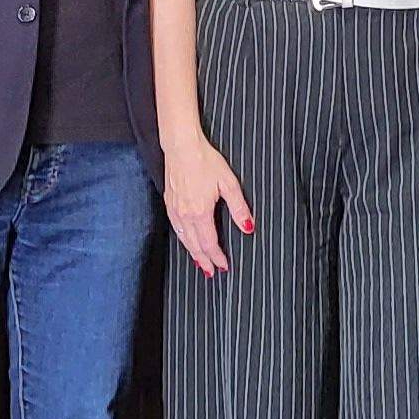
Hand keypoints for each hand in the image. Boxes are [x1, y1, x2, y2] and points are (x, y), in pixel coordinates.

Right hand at [161, 139, 253, 275]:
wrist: (182, 146)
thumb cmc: (205, 161)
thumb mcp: (228, 183)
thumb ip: (239, 208)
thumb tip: (249, 227)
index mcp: (200, 212)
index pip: (209, 243)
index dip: (217, 257)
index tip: (224, 266)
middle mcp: (185, 214)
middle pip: (194, 245)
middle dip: (204, 260)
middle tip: (212, 272)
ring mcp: (175, 209)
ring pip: (183, 238)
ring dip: (192, 253)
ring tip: (200, 262)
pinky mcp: (169, 202)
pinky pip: (176, 228)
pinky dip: (183, 239)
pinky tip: (187, 240)